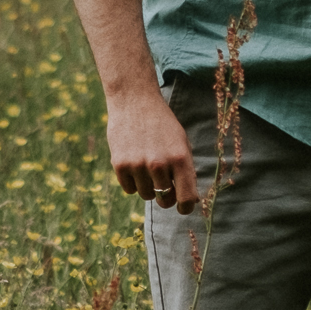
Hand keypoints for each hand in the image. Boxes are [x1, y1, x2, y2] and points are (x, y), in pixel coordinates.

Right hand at [107, 88, 199, 212]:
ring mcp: (138, 165)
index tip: (183, 207)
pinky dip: (132, 182)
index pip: (186, 198)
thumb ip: (186, 171)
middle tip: (164, 187)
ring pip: (146, 195)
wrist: (135, 101)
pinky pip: (129, 189)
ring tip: (147, 166)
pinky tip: (134, 163)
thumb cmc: (163, 125)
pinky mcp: (119, 165)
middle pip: (165, 199)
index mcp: (180, 158)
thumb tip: (190, 201)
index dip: (185, 207)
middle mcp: (159, 164)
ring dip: (148, 186)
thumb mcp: (182, 143)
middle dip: (166, 197)